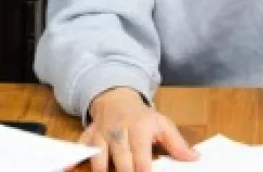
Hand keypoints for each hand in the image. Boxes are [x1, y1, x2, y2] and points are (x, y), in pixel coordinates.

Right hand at [74, 87, 198, 171]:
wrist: (117, 98)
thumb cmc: (142, 117)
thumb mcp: (162, 124)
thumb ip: (177, 144)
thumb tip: (195, 159)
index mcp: (139, 128)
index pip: (141, 155)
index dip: (143, 171)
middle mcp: (118, 131)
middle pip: (120, 160)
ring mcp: (100, 134)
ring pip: (98, 156)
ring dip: (102, 171)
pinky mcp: (87, 137)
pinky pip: (79, 148)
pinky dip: (74, 158)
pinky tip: (67, 167)